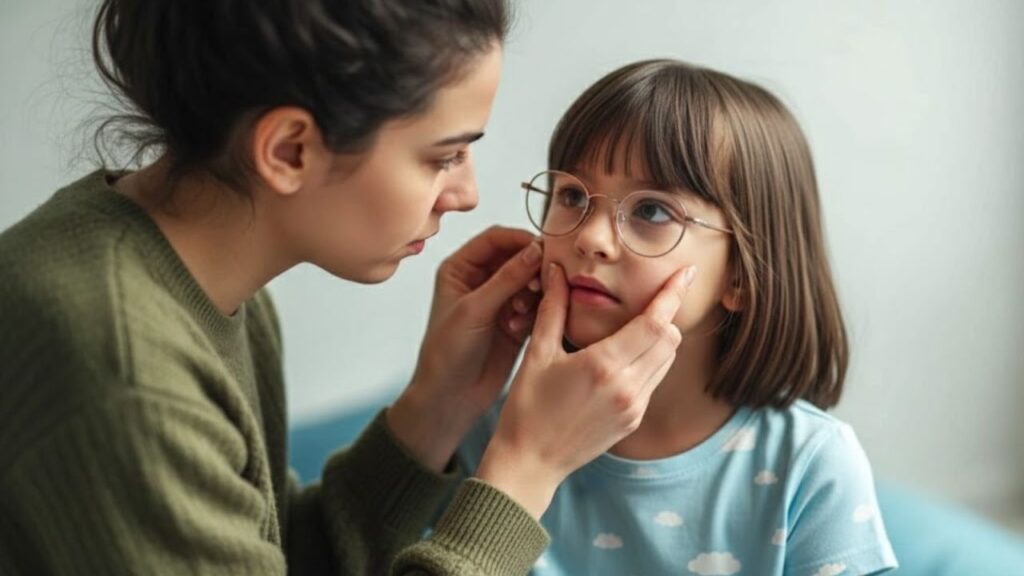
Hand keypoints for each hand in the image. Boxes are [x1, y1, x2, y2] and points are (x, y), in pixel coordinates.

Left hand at [387, 226, 543, 471]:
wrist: (450, 398)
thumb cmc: (447, 353)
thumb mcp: (473, 310)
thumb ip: (506, 278)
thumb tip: (535, 249)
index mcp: (460, 268)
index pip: (495, 239)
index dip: (520, 239)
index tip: (543, 248)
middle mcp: (481, 281)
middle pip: (518, 257)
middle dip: (531, 268)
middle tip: (538, 283)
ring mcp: (500, 301)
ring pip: (530, 281)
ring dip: (532, 293)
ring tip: (520, 312)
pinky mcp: (517, 322)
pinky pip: (537, 306)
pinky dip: (534, 312)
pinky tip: (519, 329)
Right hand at [476, 263, 696, 516]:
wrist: (530, 461)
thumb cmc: (527, 407)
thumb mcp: (537, 354)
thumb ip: (553, 308)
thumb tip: (556, 270)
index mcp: (604, 365)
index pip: (654, 322)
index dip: (673, 294)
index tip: (685, 272)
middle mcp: (627, 387)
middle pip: (670, 339)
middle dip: (667, 314)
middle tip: (655, 297)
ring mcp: (633, 406)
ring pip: (667, 360)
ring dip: (660, 338)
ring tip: (638, 324)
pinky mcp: (634, 420)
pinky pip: (654, 381)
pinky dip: (649, 361)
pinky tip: (625, 356)